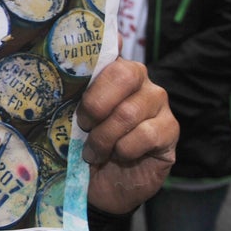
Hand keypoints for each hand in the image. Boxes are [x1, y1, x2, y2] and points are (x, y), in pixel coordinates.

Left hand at [77, 57, 177, 214]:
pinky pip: (146, 135)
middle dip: (95, 105)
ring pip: (128, 112)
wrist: (100, 184)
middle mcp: (139, 79)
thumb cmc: (82, 144)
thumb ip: (70, 92)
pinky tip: (118, 156)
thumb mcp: (69, 116)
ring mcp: (158, 102)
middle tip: (82, 125)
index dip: (96, 48)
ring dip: (104, 137)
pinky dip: (124, 150)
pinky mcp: (170, 129)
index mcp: (111, 68)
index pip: (109, 46)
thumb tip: (59, 62)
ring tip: (94, 151)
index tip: (79, 57)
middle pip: (123, 74)